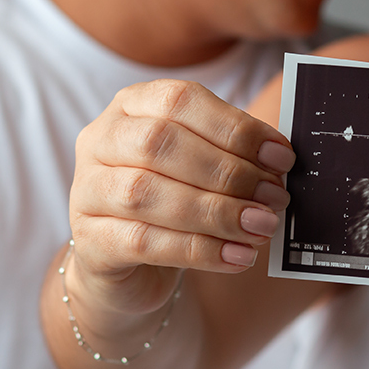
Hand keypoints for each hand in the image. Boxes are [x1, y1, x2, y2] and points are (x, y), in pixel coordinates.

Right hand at [67, 79, 294, 317]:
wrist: (132, 267)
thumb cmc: (177, 201)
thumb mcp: (205, 169)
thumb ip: (236, 156)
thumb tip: (280, 163)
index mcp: (133, 105)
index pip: (181, 101)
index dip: (235, 128)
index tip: (282, 157)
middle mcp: (101, 141)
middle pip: (160, 144)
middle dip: (228, 172)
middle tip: (275, 197)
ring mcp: (87, 191)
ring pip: (147, 194)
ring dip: (216, 212)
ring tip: (261, 227)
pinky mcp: (90, 242)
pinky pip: (144, 242)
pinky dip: (200, 250)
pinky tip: (238, 256)